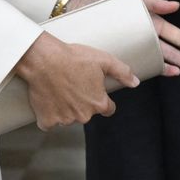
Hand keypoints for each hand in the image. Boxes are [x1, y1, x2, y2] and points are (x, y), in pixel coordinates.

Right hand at [15, 31, 137, 130]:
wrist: (43, 60)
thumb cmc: (73, 58)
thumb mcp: (104, 60)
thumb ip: (122, 72)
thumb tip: (135, 83)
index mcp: (99, 103)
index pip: (108, 109)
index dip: (103, 99)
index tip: (95, 92)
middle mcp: (83, 115)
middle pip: (87, 112)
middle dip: (83, 102)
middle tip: (74, 84)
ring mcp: (64, 120)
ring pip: (68, 117)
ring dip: (66, 107)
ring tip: (60, 88)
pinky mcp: (47, 121)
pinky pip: (50, 122)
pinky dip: (49, 113)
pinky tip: (49, 98)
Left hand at [70, 0, 179, 76]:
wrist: (83, 4)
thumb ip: (153, 2)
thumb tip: (176, 6)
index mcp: (151, 21)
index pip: (174, 34)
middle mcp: (146, 35)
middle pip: (170, 49)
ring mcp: (135, 44)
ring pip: (158, 58)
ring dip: (172, 65)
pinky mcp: (123, 51)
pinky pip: (139, 62)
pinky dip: (151, 68)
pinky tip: (161, 74)